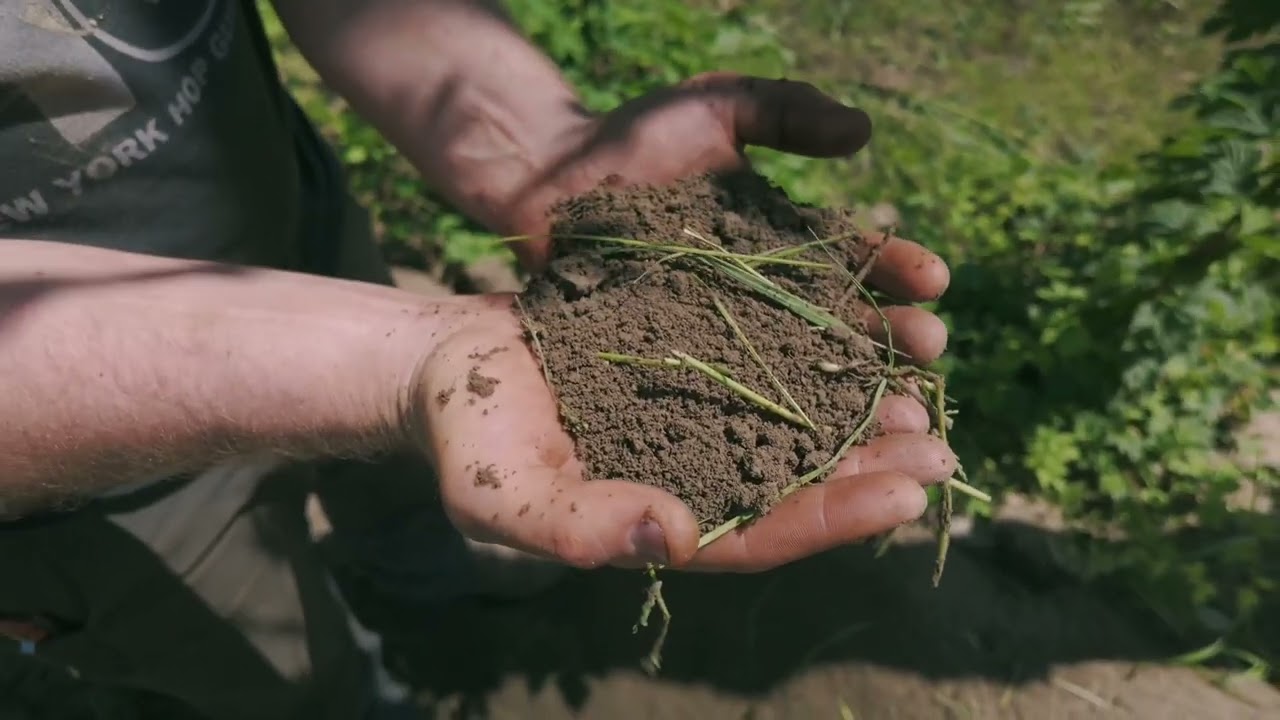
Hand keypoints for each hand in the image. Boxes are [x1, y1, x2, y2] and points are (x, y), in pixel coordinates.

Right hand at [417, 295, 953, 572]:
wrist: (452, 362)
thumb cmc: (470, 438)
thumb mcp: (501, 493)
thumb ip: (577, 526)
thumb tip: (673, 539)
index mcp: (666, 524)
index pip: (763, 537)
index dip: (833, 519)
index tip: (904, 497)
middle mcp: (699, 476)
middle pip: (800, 483)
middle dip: (873, 470)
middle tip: (942, 447)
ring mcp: (702, 417)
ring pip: (798, 419)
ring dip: (861, 408)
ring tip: (924, 384)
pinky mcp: (697, 359)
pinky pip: (771, 357)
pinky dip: (819, 345)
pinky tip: (865, 317)